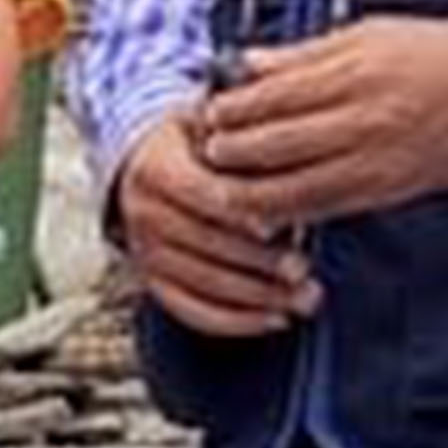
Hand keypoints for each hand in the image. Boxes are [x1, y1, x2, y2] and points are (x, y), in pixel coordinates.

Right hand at [113, 114, 314, 336]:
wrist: (150, 163)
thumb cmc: (198, 145)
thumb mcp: (212, 125)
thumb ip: (241, 142)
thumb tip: (285, 158)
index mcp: (155, 169)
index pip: (201, 194)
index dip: (241, 213)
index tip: (279, 227)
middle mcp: (143, 213)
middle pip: (205, 245)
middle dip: (259, 263)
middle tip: (303, 270)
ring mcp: (145, 253)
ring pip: (204, 284)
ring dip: (258, 298)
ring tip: (304, 299)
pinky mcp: (154, 284)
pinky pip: (194, 312)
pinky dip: (237, 322)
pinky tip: (276, 320)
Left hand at [194, 20, 447, 231]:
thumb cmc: (436, 57)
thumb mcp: (366, 34)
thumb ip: (303, 54)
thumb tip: (250, 63)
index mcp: (355, 74)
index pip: (274, 96)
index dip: (233, 109)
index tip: (211, 112)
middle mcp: (362, 121)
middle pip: (276, 145)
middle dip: (232, 152)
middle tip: (209, 150)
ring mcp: (373, 161)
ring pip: (295, 188)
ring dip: (251, 192)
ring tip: (226, 186)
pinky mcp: (384, 190)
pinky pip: (325, 209)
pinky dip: (290, 212)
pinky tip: (267, 208)